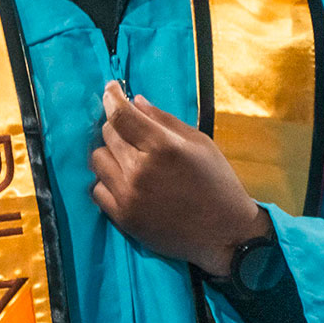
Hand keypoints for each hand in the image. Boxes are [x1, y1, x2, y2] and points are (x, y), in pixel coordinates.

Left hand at [89, 80, 271, 275]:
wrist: (225, 234)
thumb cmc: (217, 182)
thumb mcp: (199, 142)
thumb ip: (164, 119)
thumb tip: (135, 101)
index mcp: (162, 147)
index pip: (120, 114)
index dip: (111, 96)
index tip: (110, 88)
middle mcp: (140, 170)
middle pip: (107, 134)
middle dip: (117, 125)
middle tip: (132, 130)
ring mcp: (129, 196)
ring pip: (98, 159)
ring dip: (110, 153)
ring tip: (128, 157)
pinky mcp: (123, 218)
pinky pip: (97, 189)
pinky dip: (107, 180)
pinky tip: (124, 180)